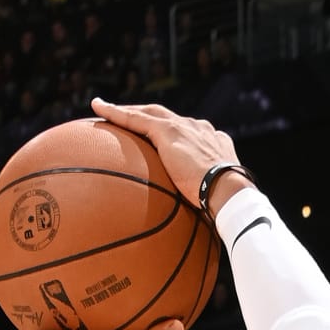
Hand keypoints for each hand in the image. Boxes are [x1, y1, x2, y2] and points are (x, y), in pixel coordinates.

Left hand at [90, 97, 243, 212]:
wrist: (230, 192)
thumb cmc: (226, 204)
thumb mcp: (215, 197)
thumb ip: (203, 199)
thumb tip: (198, 220)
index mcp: (211, 141)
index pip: (185, 133)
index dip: (168, 133)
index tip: (158, 139)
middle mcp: (198, 128)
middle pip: (164, 117)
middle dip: (144, 115)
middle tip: (125, 117)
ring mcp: (184, 127)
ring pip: (148, 113)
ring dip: (125, 111)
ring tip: (102, 109)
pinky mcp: (170, 131)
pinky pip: (136, 119)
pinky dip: (116, 113)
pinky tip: (98, 109)